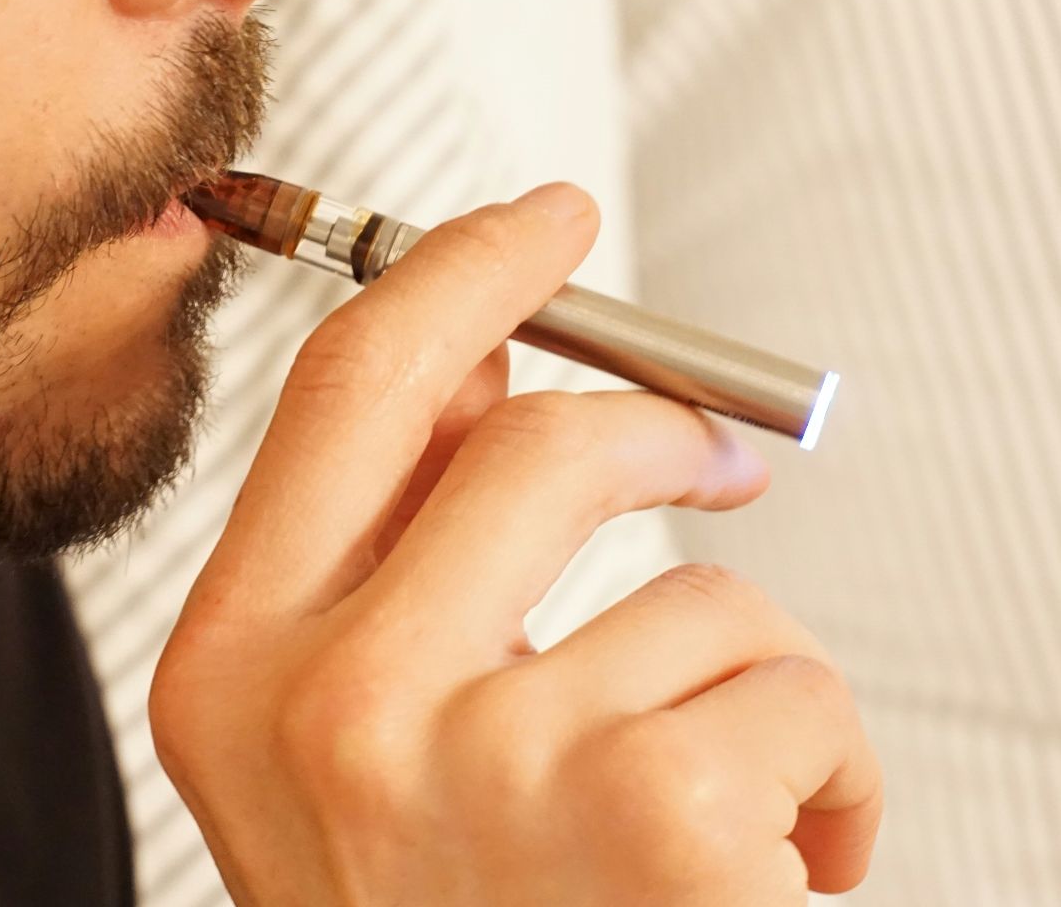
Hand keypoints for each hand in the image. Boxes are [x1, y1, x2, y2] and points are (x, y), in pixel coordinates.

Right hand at [151, 183, 881, 905]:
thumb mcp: (355, 764)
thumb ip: (388, 564)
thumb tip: (483, 364)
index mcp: (230, 676)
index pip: (347, 392)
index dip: (457, 272)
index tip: (542, 219)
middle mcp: (326, 709)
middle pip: (529, 435)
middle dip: (656, 417)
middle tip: (724, 451)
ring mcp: (480, 757)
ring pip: (693, 577)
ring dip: (746, 677)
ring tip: (721, 799)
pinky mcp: (644, 813)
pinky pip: (793, 683)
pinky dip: (830, 770)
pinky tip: (776, 872)